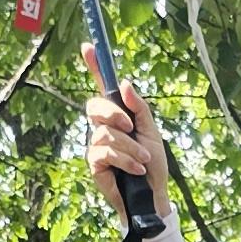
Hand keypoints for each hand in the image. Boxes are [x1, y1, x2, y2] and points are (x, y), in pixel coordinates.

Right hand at [85, 52, 167, 211]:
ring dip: (129, 146)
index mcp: (118, 115)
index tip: (88, 46)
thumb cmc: (152, 165)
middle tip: (131, 127)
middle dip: (114, 114)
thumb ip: (139, 108)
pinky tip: (135, 169)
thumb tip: (125, 83)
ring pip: (106, 132)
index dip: (95, 66)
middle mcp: (103, 126)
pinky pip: (105, 152)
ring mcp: (97, 144)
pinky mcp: (94, 163)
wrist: (152, 195)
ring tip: (142, 160)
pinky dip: (124, 159)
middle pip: (95, 105)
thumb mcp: (151, 131)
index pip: (103, 86)